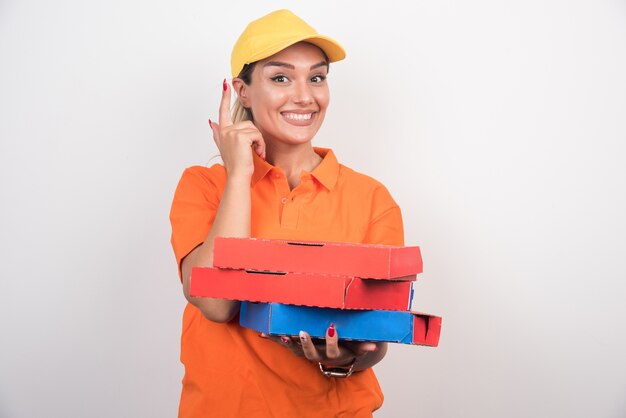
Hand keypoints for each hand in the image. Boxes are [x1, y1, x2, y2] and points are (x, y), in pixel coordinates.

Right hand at [209, 79, 265, 177]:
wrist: (238, 175)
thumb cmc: (236, 164)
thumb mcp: (226, 146)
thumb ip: (218, 133)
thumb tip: (210, 121)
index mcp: (222, 131)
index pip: (223, 111)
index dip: (224, 98)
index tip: (225, 84)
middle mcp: (225, 130)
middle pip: (248, 124)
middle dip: (255, 137)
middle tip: (255, 151)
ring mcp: (231, 133)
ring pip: (254, 129)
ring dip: (259, 142)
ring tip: (256, 153)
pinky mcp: (240, 136)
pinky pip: (257, 135)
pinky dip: (261, 145)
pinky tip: (257, 153)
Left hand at [260, 324, 380, 367]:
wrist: (335, 356)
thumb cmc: (346, 346)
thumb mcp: (356, 346)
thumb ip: (363, 346)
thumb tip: (374, 346)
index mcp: (332, 353)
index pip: (332, 350)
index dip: (332, 341)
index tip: (332, 329)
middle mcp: (317, 355)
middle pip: (310, 353)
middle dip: (306, 343)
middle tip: (302, 332)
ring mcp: (305, 352)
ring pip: (294, 349)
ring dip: (287, 342)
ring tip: (280, 334)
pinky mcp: (296, 348)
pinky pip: (283, 344)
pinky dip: (272, 339)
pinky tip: (261, 333)